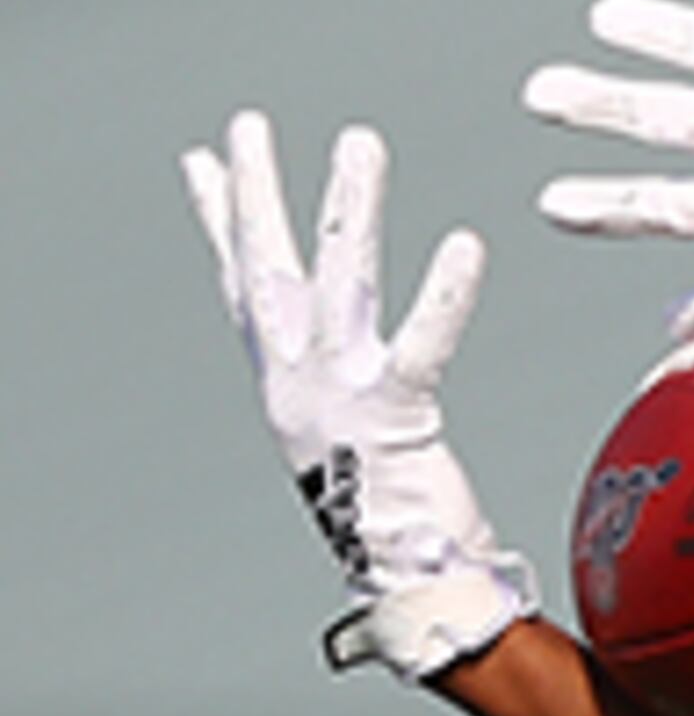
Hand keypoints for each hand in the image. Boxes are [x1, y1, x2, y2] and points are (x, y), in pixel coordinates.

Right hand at [182, 114, 537, 681]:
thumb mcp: (352, 434)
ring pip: (340, 282)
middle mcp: (299, 384)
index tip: (204, 162)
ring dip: (349, 208)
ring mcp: (340, 397)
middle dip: (257, 194)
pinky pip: (421, 345)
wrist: (414, 591)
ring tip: (361, 142)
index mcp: (287, 386)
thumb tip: (359, 361)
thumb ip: (345, 384)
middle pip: (270, 268)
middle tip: (246, 124)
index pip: (245, 288)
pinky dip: (445, 297)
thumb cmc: (400, 521)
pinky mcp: (394, 416)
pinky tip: (467, 244)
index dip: (223, 222)